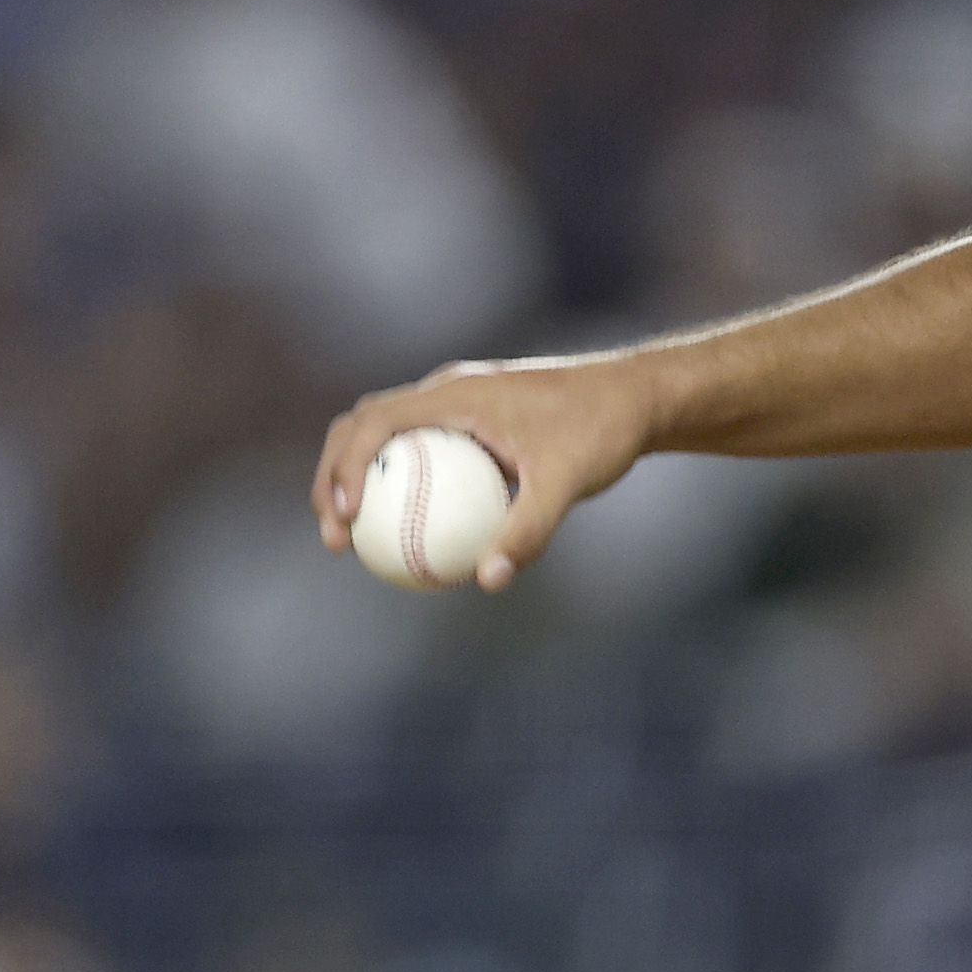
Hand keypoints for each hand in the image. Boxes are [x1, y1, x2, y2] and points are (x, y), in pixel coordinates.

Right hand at [315, 354, 658, 590]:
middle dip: (333, 477)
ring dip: (358, 479)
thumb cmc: (604, 430)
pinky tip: (412, 537)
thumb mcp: (568, 481)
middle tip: (336, 537)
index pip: (374, 423)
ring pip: (385, 437)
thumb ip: (529, 529)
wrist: (637, 398)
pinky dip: (400, 485)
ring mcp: (456, 403)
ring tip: (356, 541)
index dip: (345, 468)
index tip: (345, 518)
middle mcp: (446, 391)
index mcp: (454, 392)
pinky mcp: (471, 421)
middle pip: (361, 427)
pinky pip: (421, 452)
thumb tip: (488, 581)